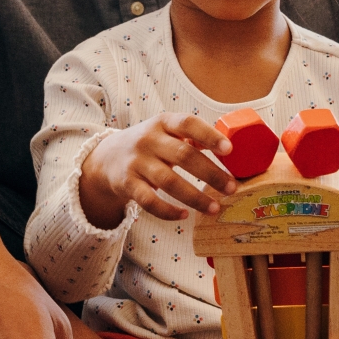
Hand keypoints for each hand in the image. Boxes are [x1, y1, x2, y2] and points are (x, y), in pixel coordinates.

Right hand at [79, 113, 241, 228]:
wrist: (106, 158)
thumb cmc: (148, 145)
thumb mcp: (165, 132)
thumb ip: (191, 137)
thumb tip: (228, 148)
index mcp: (163, 122)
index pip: (188, 124)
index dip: (209, 136)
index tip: (229, 150)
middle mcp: (148, 140)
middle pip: (184, 156)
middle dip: (211, 174)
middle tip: (231, 187)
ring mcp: (136, 162)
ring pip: (169, 182)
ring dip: (195, 197)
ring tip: (214, 208)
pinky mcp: (127, 184)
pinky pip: (149, 201)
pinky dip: (168, 211)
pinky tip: (184, 215)